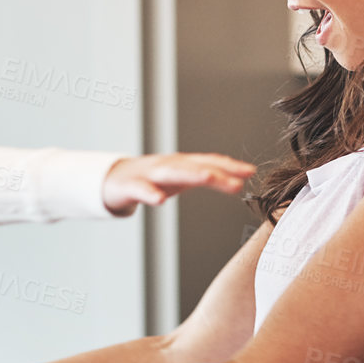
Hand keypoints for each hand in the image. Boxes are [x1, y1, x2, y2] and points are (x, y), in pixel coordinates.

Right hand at [102, 153, 255, 215]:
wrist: (113, 179)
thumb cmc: (151, 179)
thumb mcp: (181, 178)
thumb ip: (206, 178)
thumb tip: (238, 182)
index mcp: (181, 164)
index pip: (209, 162)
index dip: (230, 166)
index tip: (251, 171)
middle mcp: (168, 165)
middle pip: (195, 166)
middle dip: (218, 170)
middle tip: (239, 176)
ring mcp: (149, 174)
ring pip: (171, 172)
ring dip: (190, 173)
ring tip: (209, 177)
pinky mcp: (130, 186)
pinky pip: (140, 190)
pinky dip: (149, 193)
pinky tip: (159, 200)